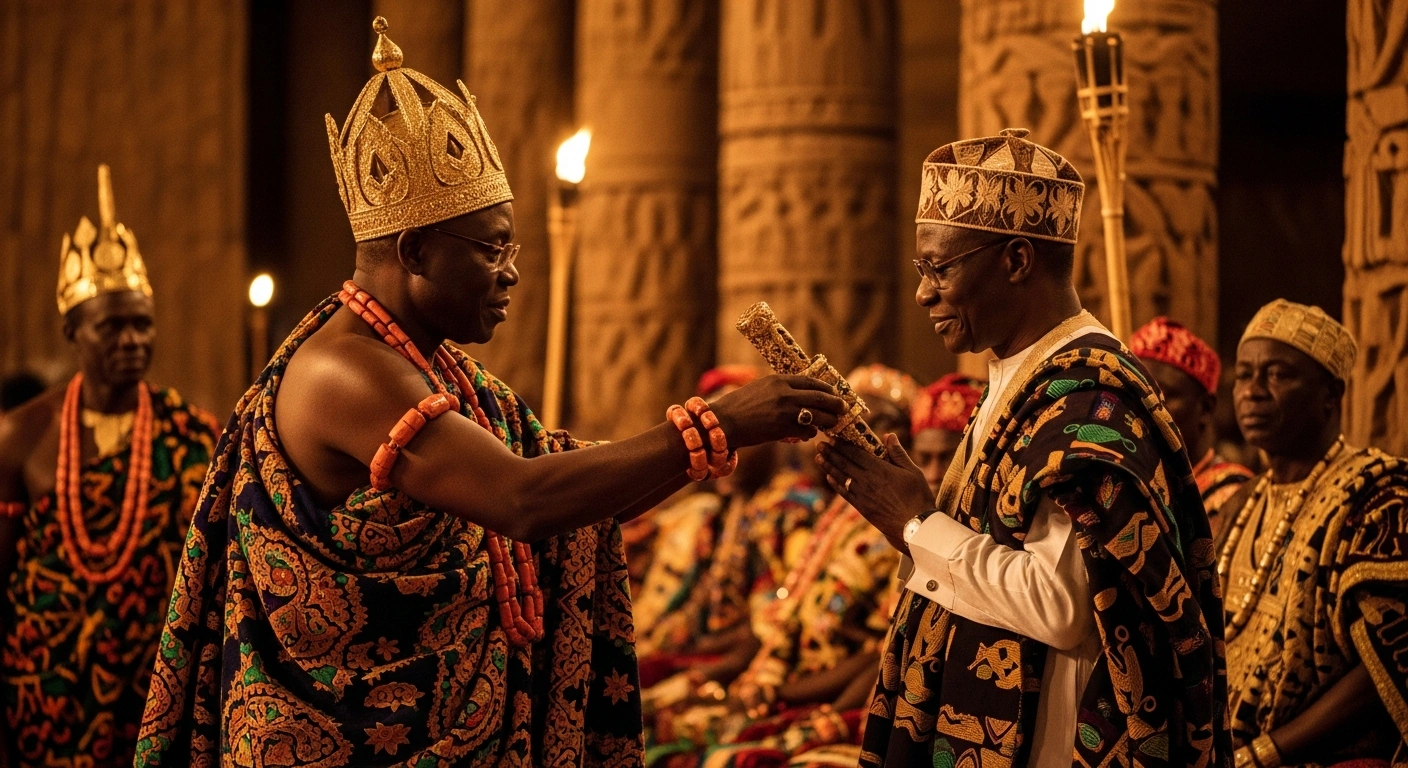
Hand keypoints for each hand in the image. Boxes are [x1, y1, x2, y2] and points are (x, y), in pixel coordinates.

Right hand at [710, 375, 845, 446]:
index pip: (811, 381)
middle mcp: (784, 393)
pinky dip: (810, 433)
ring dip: (828, 420)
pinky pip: (806, 431)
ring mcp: (785, 411)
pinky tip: (809, 434)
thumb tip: (802, 394)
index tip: (834, 393)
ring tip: (832, 423)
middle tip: (843, 408)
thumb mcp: (760, 388)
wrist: (722, 422)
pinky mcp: (782, 429)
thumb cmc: (739, 406)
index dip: (826, 388)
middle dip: (835, 404)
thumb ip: (781, 389)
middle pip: (820, 397)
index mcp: (778, 380)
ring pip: (817, 415)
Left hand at [817, 433, 933, 549]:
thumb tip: (888, 435)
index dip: (843, 445)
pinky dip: (835, 484)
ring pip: (841, 477)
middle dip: (831, 453)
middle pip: (844, 463)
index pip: (856, 453)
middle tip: (819, 445)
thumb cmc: (918, 497)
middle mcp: (867, 481)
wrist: (915, 527)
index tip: (833, 437)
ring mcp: (862, 495)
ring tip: (819, 458)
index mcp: (879, 469)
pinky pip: (844, 493)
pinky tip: (829, 478)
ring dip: (828, 466)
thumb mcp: (913, 471)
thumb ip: (898, 453)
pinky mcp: (861, 507)